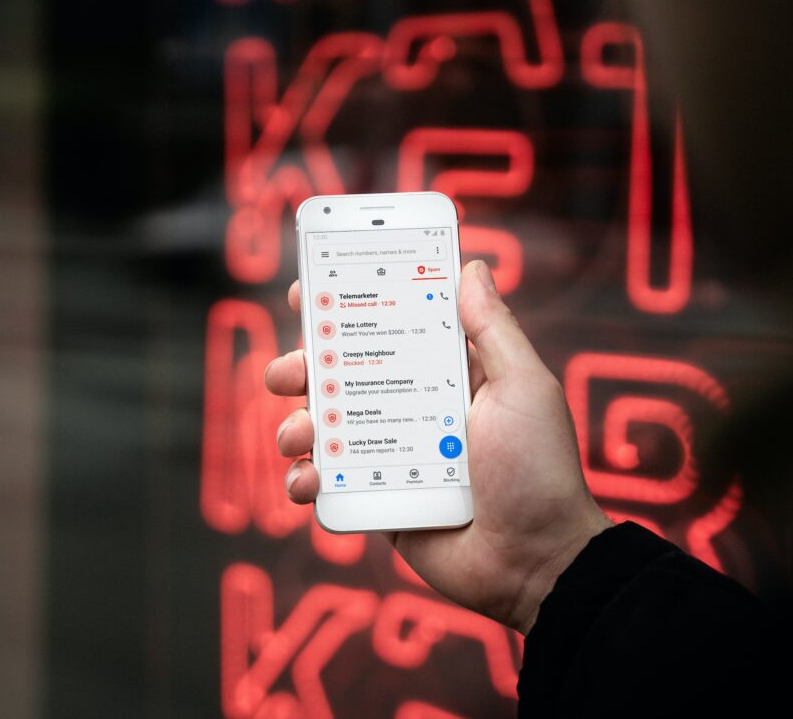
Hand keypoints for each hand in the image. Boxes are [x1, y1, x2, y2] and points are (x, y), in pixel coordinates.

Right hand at [264, 260, 611, 633]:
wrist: (536, 561)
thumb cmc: (539, 470)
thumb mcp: (523, 387)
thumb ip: (493, 329)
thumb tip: (472, 268)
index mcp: (444, 376)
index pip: (388, 328)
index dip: (346, 307)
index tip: (308, 290)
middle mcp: (410, 411)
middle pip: (341, 376)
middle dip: (304, 367)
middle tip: (290, 370)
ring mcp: (389, 457)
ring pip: (324, 430)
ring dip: (296, 425)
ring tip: (300, 433)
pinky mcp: (376, 500)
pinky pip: (327, 485)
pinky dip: (305, 481)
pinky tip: (308, 481)